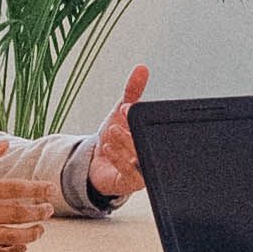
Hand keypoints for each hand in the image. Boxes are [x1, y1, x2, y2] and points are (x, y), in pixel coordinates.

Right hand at [0, 139, 55, 251]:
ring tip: (40, 230)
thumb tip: (5, 144)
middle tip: (49, 210)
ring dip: (30, 234)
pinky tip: (21, 248)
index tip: (50, 189)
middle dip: (38, 212)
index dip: (36, 189)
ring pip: (10, 237)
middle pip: (16, 214)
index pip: (13, 189)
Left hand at [87, 66, 149, 201]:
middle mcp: (152, 155)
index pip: (156, 127)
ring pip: (140, 158)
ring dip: (124, 144)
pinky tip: (108, 148)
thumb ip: (133, 90)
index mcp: (153, 137)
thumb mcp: (122, 111)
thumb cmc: (114, 137)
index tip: (126, 108)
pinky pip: (129, 173)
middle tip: (119, 122)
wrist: (96, 163)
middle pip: (149, 144)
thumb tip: (142, 68)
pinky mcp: (132, 183)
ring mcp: (144, 171)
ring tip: (112, 133)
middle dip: (133, 132)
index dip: (140, 118)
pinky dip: (118, 159)